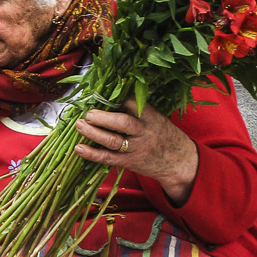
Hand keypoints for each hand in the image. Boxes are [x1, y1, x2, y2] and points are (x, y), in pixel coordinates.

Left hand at [75, 96, 198, 205]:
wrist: (177, 161)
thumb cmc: (163, 135)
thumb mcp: (155, 117)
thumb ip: (137, 108)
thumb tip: (109, 97)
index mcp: (150, 116)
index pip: (132, 103)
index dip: (115, 98)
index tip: (100, 94)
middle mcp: (143, 132)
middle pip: (123, 123)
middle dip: (103, 117)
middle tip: (88, 113)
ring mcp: (135, 148)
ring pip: (113, 141)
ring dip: (93, 133)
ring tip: (79, 125)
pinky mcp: (128, 162)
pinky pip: (108, 158)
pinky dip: (92, 154)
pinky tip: (79, 148)